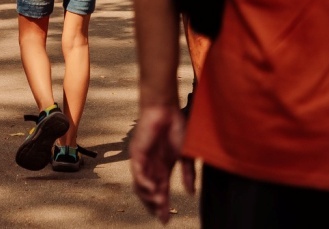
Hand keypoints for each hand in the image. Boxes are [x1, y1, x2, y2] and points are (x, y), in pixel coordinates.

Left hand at [129, 102, 194, 222]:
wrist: (166, 110)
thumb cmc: (176, 128)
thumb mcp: (186, 155)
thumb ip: (188, 174)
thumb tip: (191, 192)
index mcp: (163, 167)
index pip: (162, 191)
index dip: (164, 206)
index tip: (166, 219)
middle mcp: (151, 166)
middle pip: (150, 192)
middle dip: (155, 206)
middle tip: (162, 217)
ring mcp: (143, 160)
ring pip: (141, 185)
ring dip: (149, 197)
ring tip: (159, 205)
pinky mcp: (137, 152)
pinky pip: (138, 172)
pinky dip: (144, 183)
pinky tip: (153, 190)